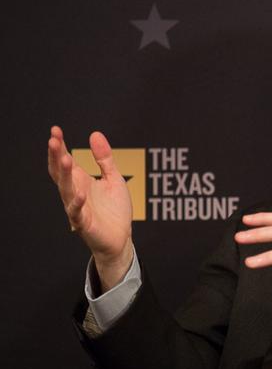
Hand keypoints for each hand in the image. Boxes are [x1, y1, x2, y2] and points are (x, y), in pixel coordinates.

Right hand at [47, 126, 133, 289]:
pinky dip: (77, 204)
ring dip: (65, 175)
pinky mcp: (84, 223)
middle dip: (56, 156)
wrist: (120, 237)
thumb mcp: (113, 179)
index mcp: (80, 181)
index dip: (59, 146)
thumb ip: (104, 159)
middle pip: (61, 172)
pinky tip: (80, 193)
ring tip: (65, 159)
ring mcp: (77, 207)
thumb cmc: (115, 209)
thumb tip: (95, 134)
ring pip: (66, 190)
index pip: (65, 161)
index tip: (55, 130)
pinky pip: (77, 213)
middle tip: (54, 140)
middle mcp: (75, 192)